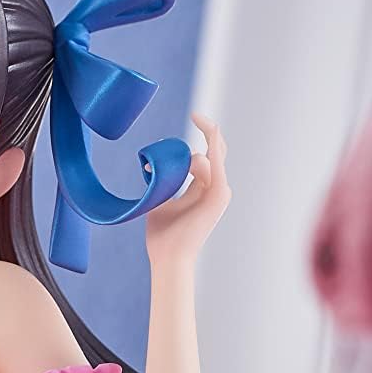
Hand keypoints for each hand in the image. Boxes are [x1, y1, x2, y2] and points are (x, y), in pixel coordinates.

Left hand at [143, 113, 228, 270]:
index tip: (194, 114)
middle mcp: (216, 188)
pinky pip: (216, 163)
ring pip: (208, 158)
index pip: (207, 155)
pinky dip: (212, 146)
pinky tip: (207, 128)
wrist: (169, 258)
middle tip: (196, 114)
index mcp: (203, 189)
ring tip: (161, 176)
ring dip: (185, 159)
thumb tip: (151, 166)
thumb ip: (161, 184)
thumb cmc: (162, 235)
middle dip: (209, 130)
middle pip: (217, 151)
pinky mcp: (220, 195)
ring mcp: (220, 192)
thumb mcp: (159, 201)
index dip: (201, 136)